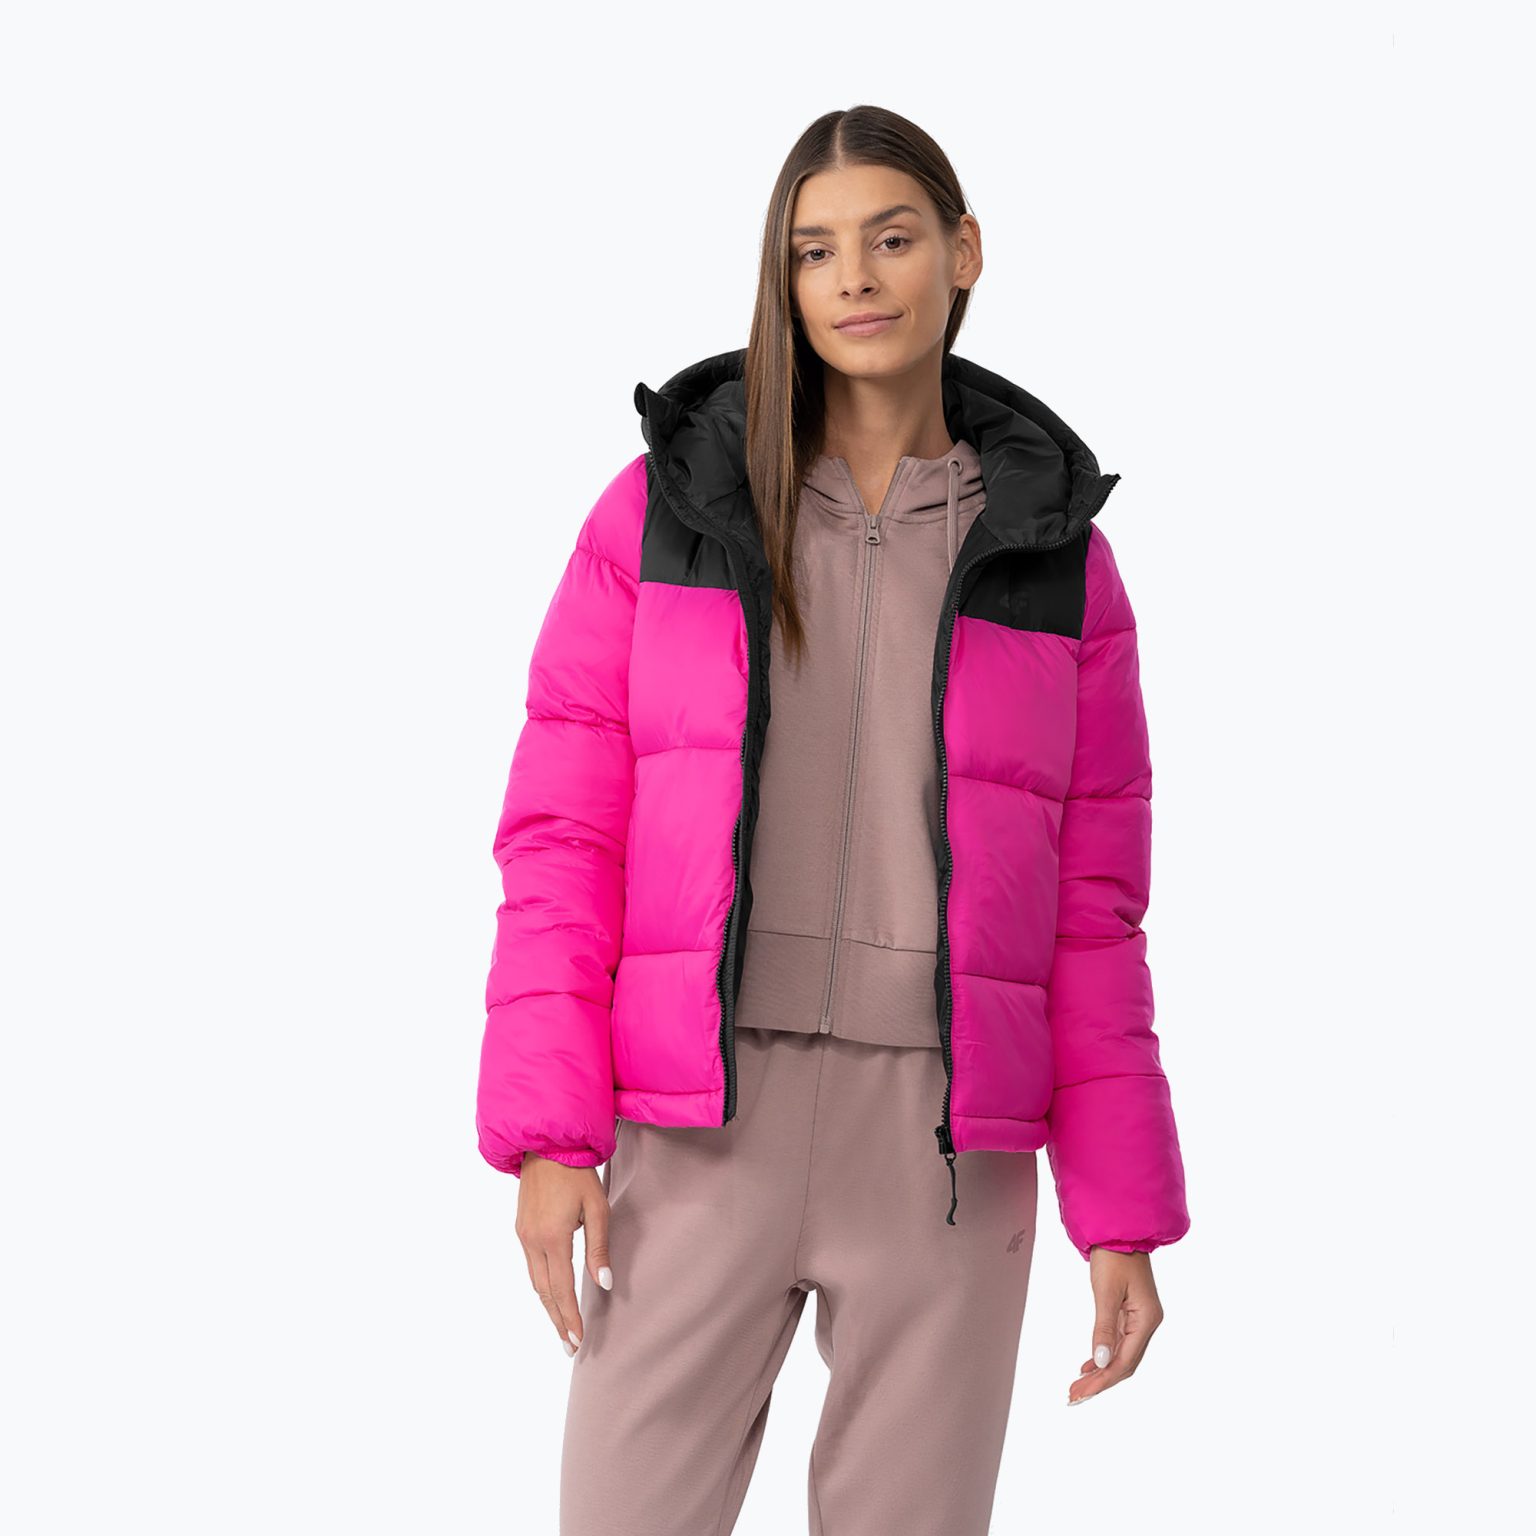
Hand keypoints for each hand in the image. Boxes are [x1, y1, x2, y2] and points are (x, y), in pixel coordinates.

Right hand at [515, 1155, 613, 1357]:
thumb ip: (599, 1248)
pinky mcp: (520, 1228)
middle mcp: (532, 1241)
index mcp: (552, 1238)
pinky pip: (531, 1266)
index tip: (578, 1340)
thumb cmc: (579, 1174)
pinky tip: (551, 1294)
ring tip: (562, 1327)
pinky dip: (542, 1286)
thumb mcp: (597, 1209)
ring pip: (535, 1281)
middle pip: (544, 1292)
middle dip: (557, 1320)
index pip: (561, 1289)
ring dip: (548, 1306)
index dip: (570, 1317)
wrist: (548, 1144)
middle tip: (569, 1346)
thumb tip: (604, 1284)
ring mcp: (523, 1235)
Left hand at [1067, 1247, 1163, 1404]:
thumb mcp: (1105, 1291)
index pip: (1124, 1361)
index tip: (1081, 1393)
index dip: (1103, 1380)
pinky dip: (1104, 1355)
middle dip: (1100, 1381)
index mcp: (1147, 1320)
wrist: (1119, 1229)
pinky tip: (1090, 1365)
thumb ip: (1103, 1328)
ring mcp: (1140, 1318)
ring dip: (1101, 1371)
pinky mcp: (1130, 1312)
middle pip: (1125, 1363)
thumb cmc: (1114, 1255)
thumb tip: (1101, 1362)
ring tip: (1079, 1386)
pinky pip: (1118, 1342)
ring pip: (1121, 1354)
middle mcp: (1147, 1322)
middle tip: (1074, 1396)